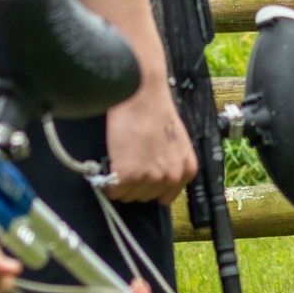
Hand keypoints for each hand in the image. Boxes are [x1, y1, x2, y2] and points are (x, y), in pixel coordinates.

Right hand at [102, 85, 198, 203]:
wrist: (141, 94)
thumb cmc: (155, 111)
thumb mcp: (175, 142)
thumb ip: (169, 163)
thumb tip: (154, 178)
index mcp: (186, 170)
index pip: (163, 197)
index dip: (148, 186)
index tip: (140, 176)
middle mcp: (171, 177)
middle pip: (144, 197)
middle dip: (133, 183)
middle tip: (128, 161)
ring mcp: (150, 178)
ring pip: (127, 196)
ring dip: (120, 183)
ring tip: (120, 159)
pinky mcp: (128, 175)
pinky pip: (112, 191)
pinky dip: (107, 182)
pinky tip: (110, 165)